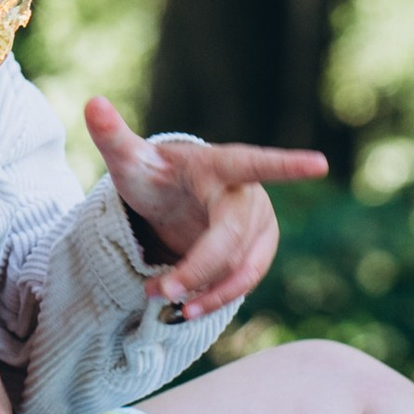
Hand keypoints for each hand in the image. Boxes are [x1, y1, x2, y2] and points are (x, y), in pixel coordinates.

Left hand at [85, 98, 326, 318]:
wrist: (173, 202)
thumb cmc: (155, 175)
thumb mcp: (131, 160)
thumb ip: (113, 137)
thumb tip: (92, 103)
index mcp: (220, 166)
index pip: (254, 162)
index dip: (286, 165)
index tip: (320, 164)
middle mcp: (247, 195)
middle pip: (232, 238)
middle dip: (198, 268)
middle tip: (158, 292)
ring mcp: (257, 225)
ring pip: (242, 266)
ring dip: (208, 291)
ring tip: (169, 308)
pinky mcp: (257, 252)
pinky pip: (244, 281)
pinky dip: (217, 298)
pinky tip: (188, 310)